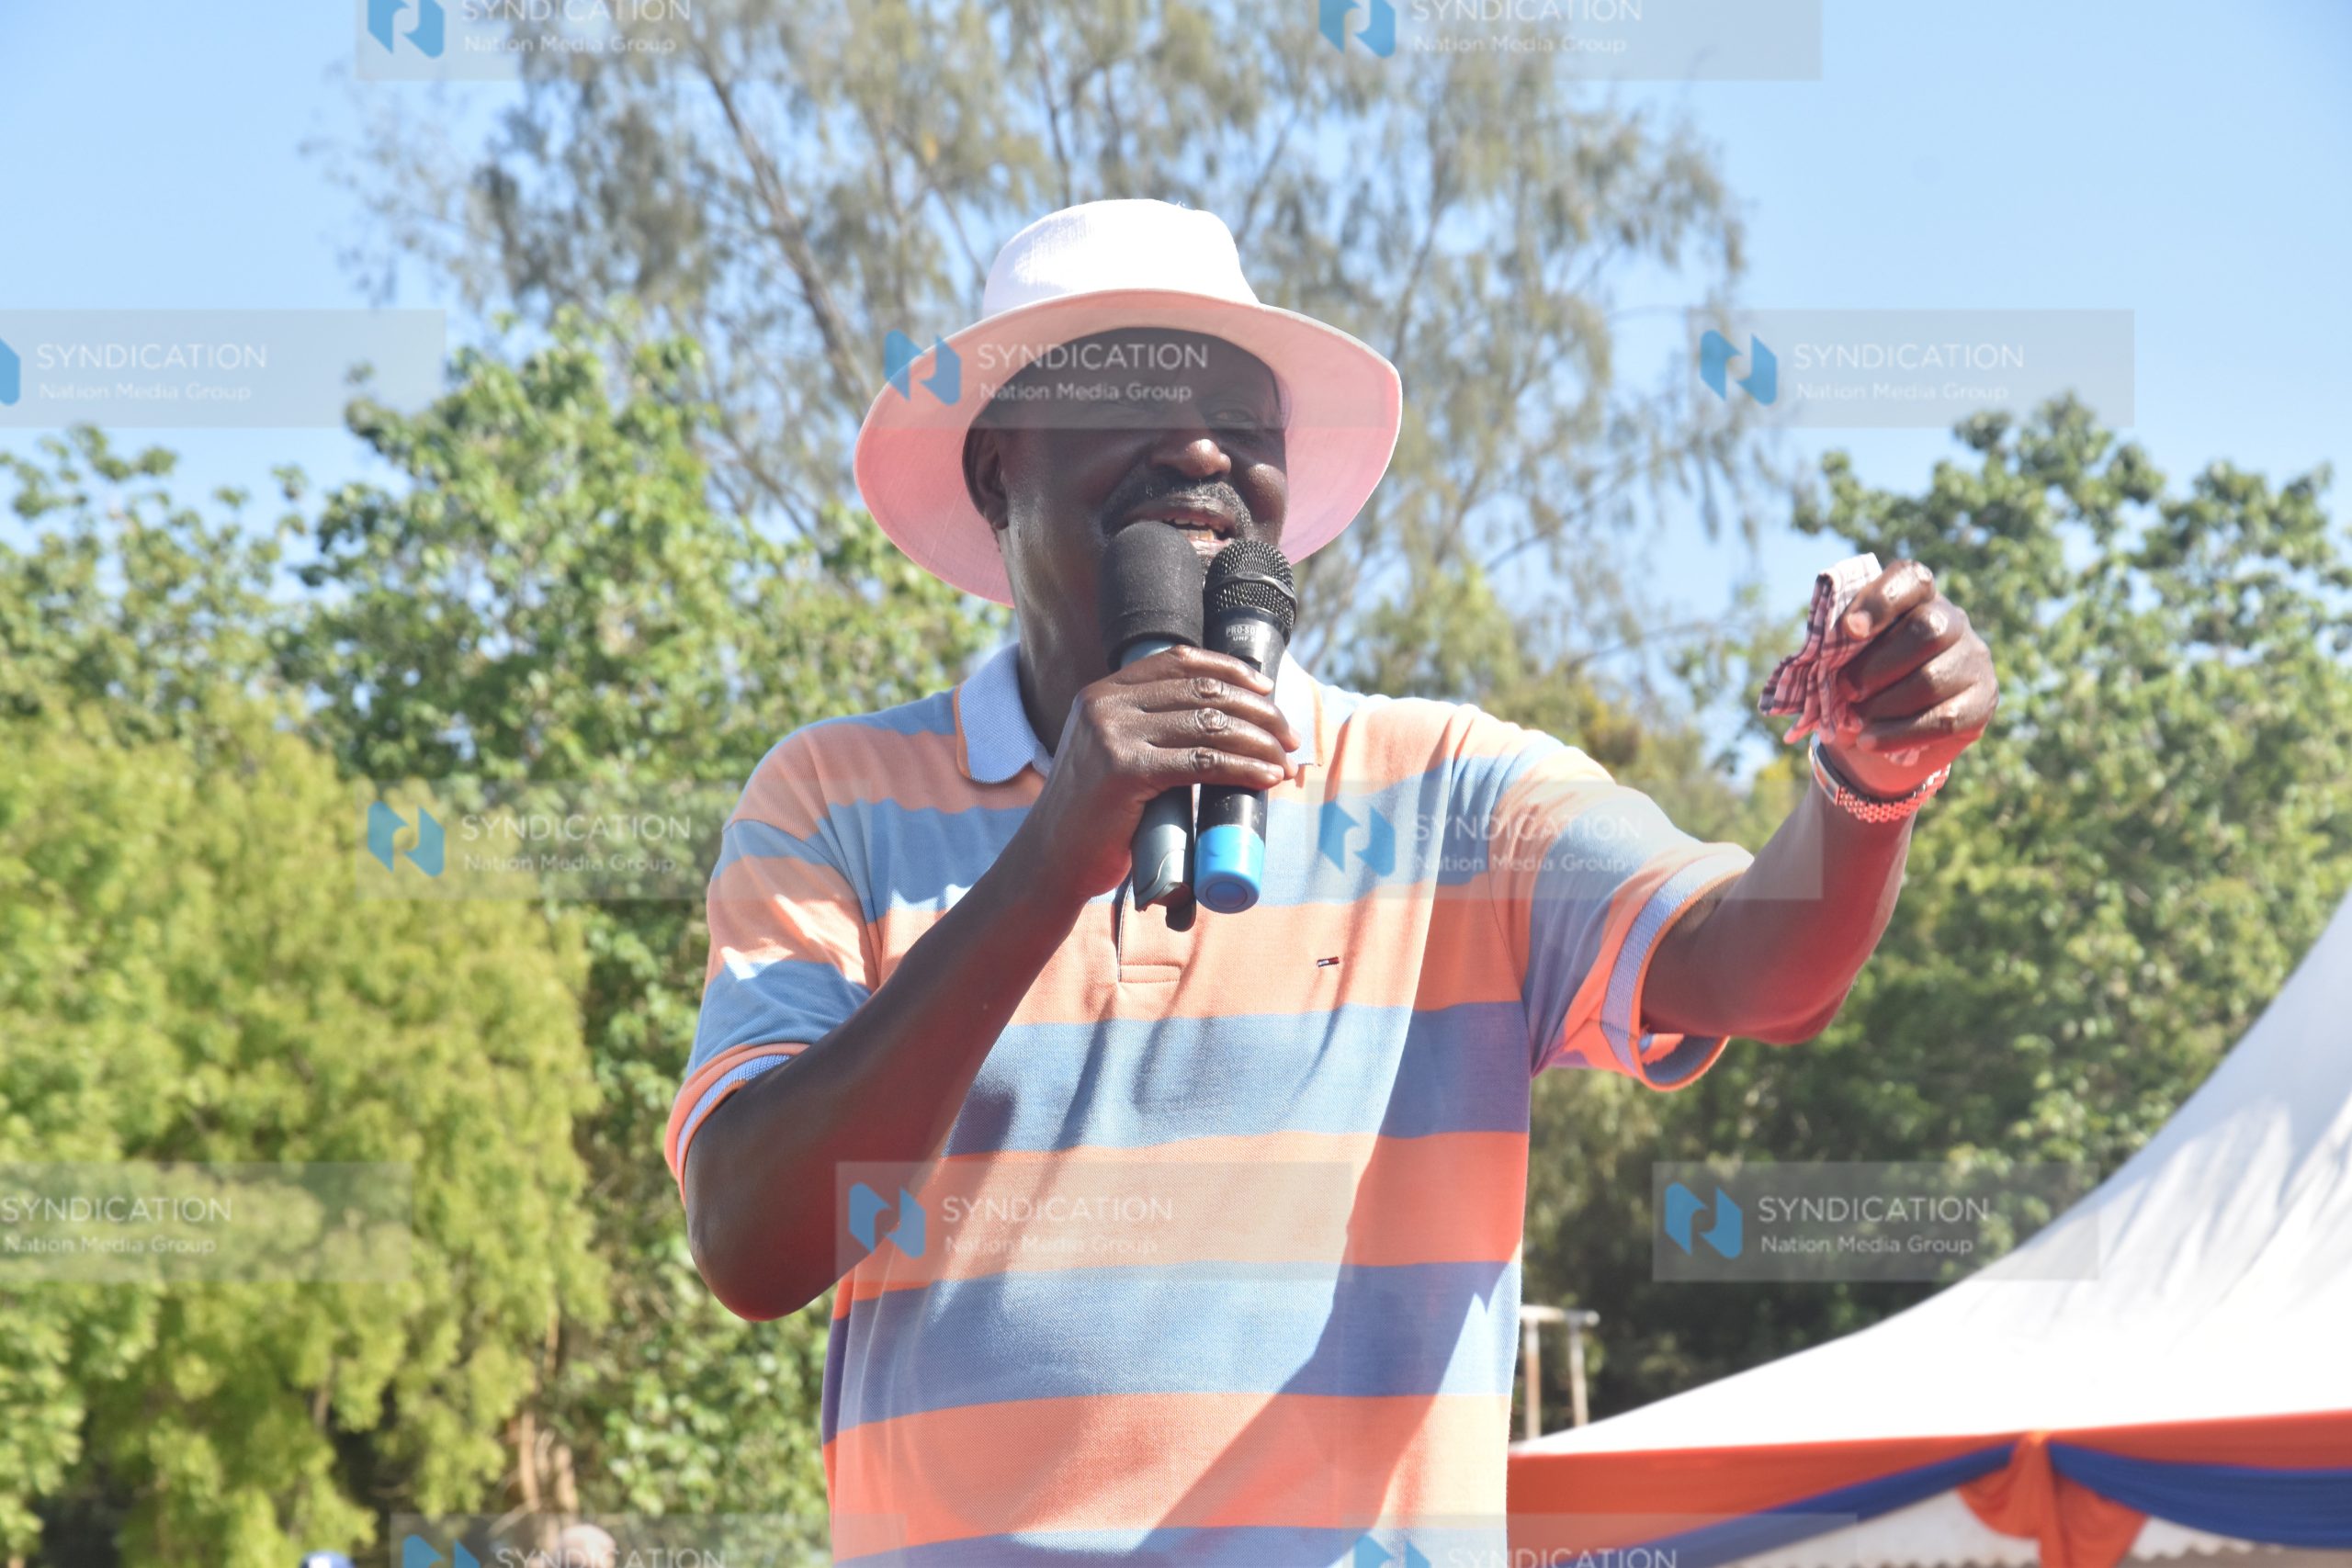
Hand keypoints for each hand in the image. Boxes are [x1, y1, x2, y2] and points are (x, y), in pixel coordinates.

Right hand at [1014, 644, 1303, 902]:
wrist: (1050, 862)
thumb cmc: (1093, 818)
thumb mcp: (1112, 756)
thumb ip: (1148, 731)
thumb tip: (1222, 723)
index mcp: (1102, 693)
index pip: (1178, 662)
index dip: (1230, 669)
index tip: (1266, 689)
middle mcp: (1104, 705)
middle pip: (1201, 691)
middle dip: (1257, 710)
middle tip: (1288, 736)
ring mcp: (1112, 735)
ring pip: (1208, 724)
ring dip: (1259, 741)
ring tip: (1284, 761)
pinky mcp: (1124, 771)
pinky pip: (1202, 761)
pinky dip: (1243, 768)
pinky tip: (1266, 778)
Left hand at [1818, 559, 1999, 797]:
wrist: (1878, 732)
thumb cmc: (1856, 682)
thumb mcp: (1841, 660)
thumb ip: (1837, 648)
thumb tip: (1825, 657)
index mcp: (1916, 598)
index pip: (1911, 580)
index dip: (1881, 601)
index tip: (1849, 630)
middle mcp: (1953, 621)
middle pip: (1929, 629)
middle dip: (1878, 665)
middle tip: (1846, 690)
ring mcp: (1973, 660)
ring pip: (1933, 679)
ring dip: (1884, 705)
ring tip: (1854, 721)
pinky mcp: (1981, 701)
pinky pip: (1944, 719)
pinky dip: (1899, 734)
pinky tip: (1870, 741)